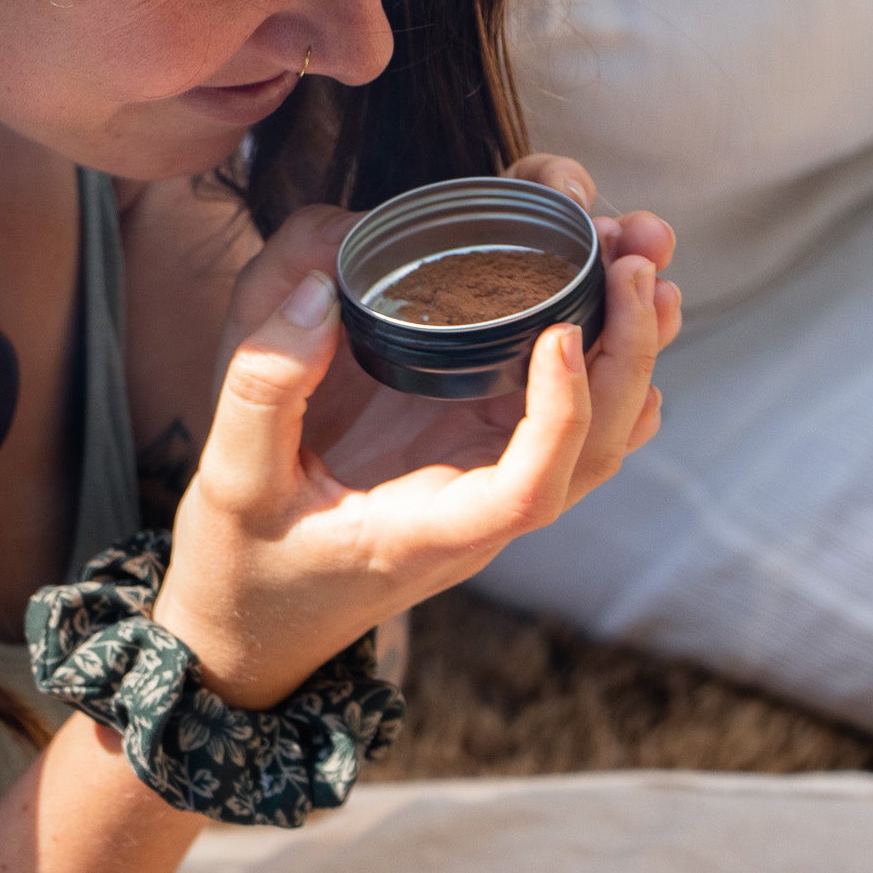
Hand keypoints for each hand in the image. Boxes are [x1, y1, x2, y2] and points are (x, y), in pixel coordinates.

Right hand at [157, 157, 677, 709]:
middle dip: (630, 346)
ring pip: (602, 430)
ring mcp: (492, 488)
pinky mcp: (482, 461)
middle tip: (634, 252)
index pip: (529, 487)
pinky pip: (569, 420)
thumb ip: (264, 384)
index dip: (563, 410)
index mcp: (430, 531)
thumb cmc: (246, 559)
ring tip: (643, 254)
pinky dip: (606, 362)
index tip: (561, 330)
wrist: (256, 620)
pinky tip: (615, 307)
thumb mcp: (230, 476)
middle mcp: (483, 516)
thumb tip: (322, 288)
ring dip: (634, 344)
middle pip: (597, 445)